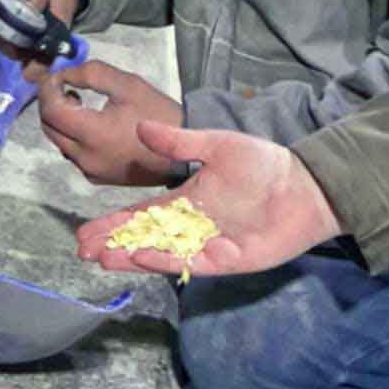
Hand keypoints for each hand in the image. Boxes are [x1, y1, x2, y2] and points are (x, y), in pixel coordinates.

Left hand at [34, 60, 184, 184]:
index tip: (57, 75)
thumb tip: (65, 74)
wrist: (185, 153)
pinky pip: (74, 154)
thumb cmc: (159, 115)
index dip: (48, 88)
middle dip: (51, 103)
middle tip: (66, 86)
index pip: (51, 110)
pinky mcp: (97, 177)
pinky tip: (91, 125)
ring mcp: (90, 171)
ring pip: (59, 142)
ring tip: (79, 103)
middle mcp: (85, 158)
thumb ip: (93, 74)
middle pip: (49, 128)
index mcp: (92, 134)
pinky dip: (73, 137)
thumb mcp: (129, 84)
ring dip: (61, 121)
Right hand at [74, 123, 341, 276]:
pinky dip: (166, 260)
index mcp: (186, 201)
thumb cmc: (265, 164)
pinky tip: (143, 256)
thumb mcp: (218, 145)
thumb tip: (141, 126)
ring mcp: (207, 245)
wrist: (306, 185)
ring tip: (104, 256)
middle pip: (144, 238)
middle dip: (114, 243)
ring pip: (162, 254)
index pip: (141, 215)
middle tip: (83, 249)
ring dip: (133, 256)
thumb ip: (180, 143)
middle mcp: (191, 226)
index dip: (113, 223)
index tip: (84, 231)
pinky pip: (191, 262)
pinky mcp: (227, 260)